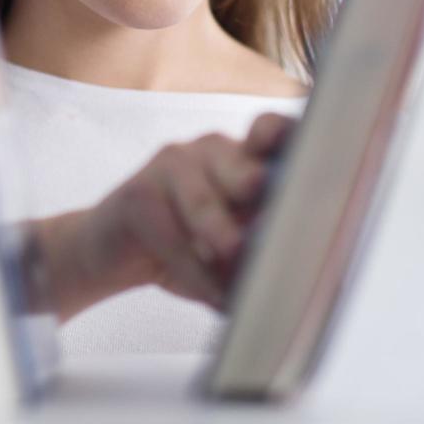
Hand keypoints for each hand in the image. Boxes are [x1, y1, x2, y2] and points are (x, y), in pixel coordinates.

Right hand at [24, 113, 295, 321]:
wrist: (111, 252)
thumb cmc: (182, 247)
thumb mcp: (230, 243)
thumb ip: (261, 239)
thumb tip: (302, 267)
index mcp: (240, 157)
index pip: (272, 131)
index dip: (290, 141)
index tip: (312, 163)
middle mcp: (209, 150)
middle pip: (245, 168)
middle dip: (256, 199)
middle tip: (267, 226)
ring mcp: (170, 163)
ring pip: (206, 205)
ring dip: (222, 245)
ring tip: (236, 276)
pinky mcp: (137, 192)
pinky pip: (172, 235)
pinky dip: (193, 271)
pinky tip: (208, 292)